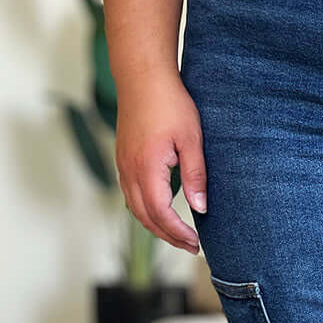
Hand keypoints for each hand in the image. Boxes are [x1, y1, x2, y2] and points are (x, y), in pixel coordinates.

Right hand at [115, 71, 206, 253]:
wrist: (142, 76)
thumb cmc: (170, 103)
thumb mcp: (191, 139)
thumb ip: (195, 175)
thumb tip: (200, 208)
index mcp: (146, 168)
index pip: (160, 213)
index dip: (177, 233)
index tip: (195, 243)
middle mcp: (129, 170)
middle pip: (145, 217)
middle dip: (167, 236)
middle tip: (190, 246)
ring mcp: (122, 165)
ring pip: (135, 208)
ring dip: (155, 226)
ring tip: (177, 235)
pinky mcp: (123, 159)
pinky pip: (131, 194)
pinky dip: (145, 210)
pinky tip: (161, 212)